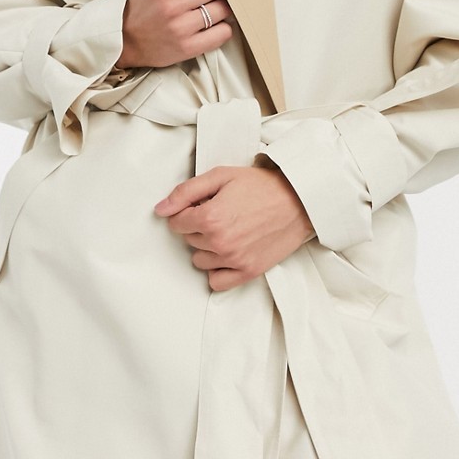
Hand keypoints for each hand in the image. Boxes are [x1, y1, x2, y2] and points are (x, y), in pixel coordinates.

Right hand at [116, 0, 233, 68]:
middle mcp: (172, 4)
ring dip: (223, 6)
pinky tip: (214, 23)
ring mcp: (181, 28)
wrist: (126, 40)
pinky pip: (223, 33)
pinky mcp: (188, 47)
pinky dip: (223, 28)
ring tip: (214, 4)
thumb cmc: (141, 2)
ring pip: (223, 9)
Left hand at [154, 166, 314, 290]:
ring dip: (207, 246)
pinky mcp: (248, 272)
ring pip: (199, 260)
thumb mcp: (221, 176)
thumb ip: (186, 192)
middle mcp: (220, 242)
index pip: (175, 223)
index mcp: (210, 217)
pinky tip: (226, 252)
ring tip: (227, 229)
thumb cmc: (261, 186)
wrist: (297, 201)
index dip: (186, 211)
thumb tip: (160, 209)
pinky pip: (216, 282)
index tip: (201, 204)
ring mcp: (234, 260)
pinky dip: (217, 269)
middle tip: (220, 212)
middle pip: (188, 240)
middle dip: (197, 226)